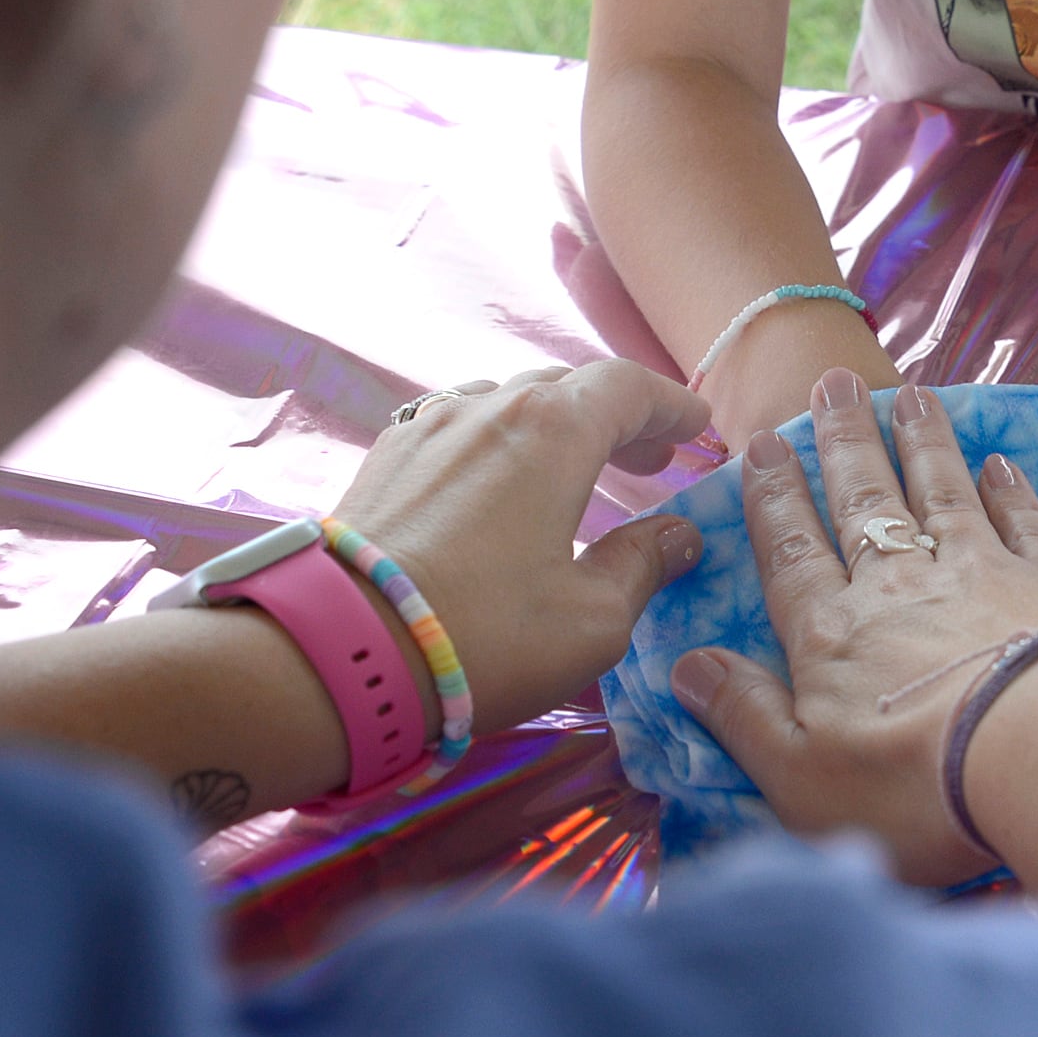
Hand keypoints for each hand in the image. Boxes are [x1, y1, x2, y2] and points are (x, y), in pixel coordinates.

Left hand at [332, 360, 709, 734]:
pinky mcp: (385, 457)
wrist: (340, 649)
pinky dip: (497, 443)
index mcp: (553, 429)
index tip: (697, 427)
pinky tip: (494, 489)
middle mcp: (490, 405)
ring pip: (507, 403)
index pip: (628, 387)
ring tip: (571, 474)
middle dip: (616, 417)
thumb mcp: (591, 620)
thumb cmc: (483, 635)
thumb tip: (680, 534)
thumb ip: (643, 566)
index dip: (670, 405)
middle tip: (647, 462)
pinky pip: (458, 428)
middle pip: (568, 387)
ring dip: (552, 428)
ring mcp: (429, 426)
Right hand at [664, 371, 1037, 885]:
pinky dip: (1011, 491)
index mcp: (833, 634)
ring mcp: (981, 571)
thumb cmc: (916, 783)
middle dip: (843, 441)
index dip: (774, 498)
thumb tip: (687, 664)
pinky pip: (1023, 521)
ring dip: (922, 442)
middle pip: (864, 500)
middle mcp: (900, 585)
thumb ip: (744, 718)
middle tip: (832, 381)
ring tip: (909, 393)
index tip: (762, 441)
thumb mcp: (802, 779)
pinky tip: (1001, 463)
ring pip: (941, 492)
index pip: (793, 553)